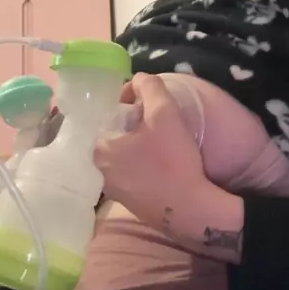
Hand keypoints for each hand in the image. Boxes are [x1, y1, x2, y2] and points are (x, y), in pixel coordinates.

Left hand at [94, 73, 243, 262]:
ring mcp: (112, 190)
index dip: (127, 100)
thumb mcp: (165, 113)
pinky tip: (161, 161)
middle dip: (132, 122)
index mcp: (97, 148)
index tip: (147, 100)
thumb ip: (150, 87)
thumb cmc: (173, 161)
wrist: (191, 210)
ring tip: (161, 138)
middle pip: (113, 133)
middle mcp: (97, 171)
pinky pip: (130, 171)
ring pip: (122, 153)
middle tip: (157, 118)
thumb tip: (139, 79)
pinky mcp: (128, 202)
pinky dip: (141, 162)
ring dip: (138, 142)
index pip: (106, 112)